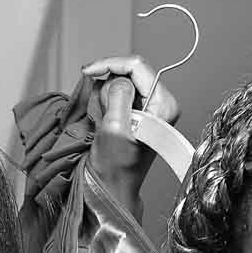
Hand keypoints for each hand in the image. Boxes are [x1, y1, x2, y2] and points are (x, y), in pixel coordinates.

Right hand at [80, 54, 181, 206]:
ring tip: (101, 115)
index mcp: (164, 105)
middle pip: (131, 70)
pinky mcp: (140, 112)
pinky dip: (107, 99)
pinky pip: (121, 93)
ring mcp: (151, 107)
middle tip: (97, 104)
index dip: (110, 64)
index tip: (87, 72)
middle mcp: (162, 103)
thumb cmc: (115, 167)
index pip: (137, 66)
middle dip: (108, 81)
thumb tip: (118, 80)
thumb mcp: (114, 129)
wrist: (113, 188)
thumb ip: (119, 96)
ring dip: (106, 92)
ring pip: (124, 80)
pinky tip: (103, 115)